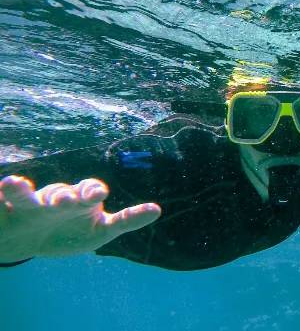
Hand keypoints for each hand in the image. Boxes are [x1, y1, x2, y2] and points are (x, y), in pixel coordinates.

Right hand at [0, 175, 160, 262]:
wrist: (31, 242)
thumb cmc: (71, 233)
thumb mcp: (101, 231)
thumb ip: (126, 220)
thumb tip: (158, 209)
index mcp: (80, 200)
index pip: (89, 190)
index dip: (92, 191)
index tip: (97, 195)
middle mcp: (54, 199)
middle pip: (59, 194)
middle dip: (62, 197)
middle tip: (63, 202)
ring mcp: (28, 206)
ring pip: (24, 195)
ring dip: (19, 189)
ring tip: (14, 183)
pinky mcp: (4, 213)